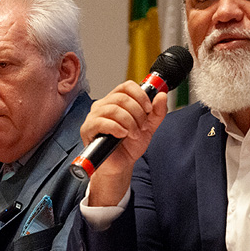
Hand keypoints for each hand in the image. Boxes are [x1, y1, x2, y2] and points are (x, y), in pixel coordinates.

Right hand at [80, 81, 167, 205]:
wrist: (122, 164)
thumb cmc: (130, 145)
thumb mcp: (149, 127)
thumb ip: (157, 112)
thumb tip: (162, 95)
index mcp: (116, 101)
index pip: (127, 86)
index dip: (141, 95)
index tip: (149, 109)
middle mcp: (103, 105)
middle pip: (122, 98)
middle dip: (138, 113)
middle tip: (142, 127)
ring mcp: (94, 116)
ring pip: (114, 109)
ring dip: (130, 123)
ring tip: (134, 134)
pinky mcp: (88, 129)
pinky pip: (102, 122)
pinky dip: (117, 128)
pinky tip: (122, 135)